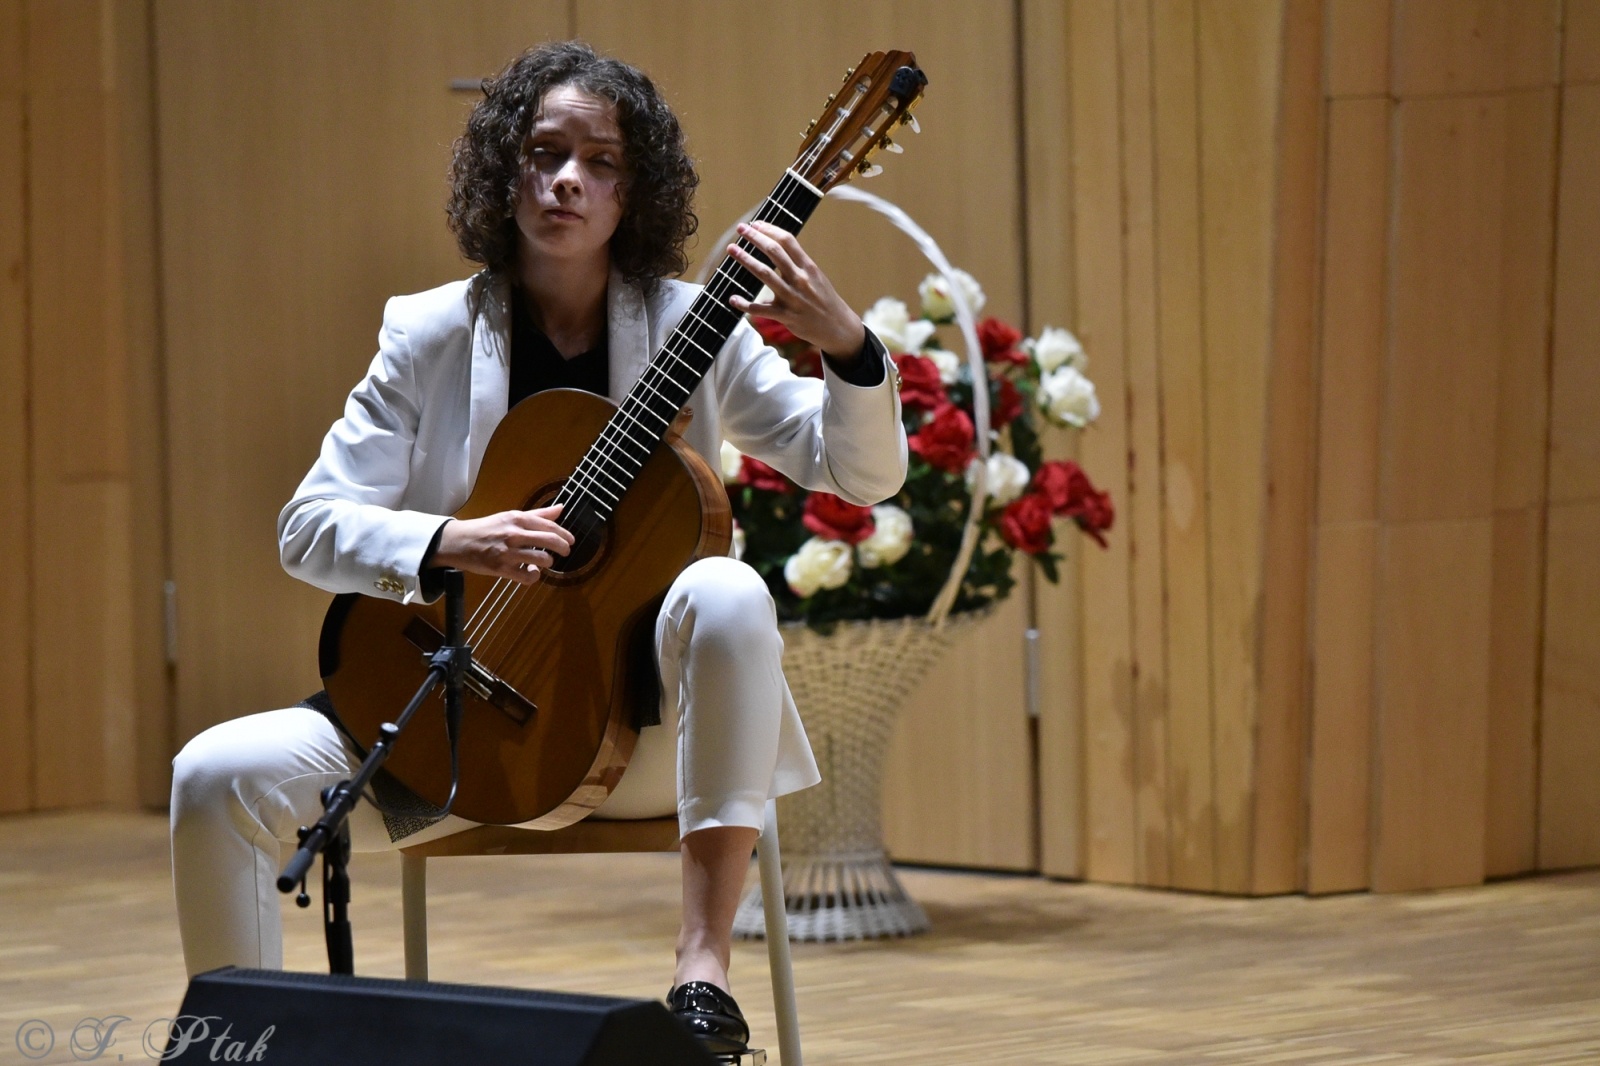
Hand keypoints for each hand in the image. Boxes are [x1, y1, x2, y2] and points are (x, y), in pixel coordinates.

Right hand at [429, 505, 574, 585]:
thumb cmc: (487, 528)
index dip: (565, 534)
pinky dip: (533, 576)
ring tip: (544, 562)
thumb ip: (537, 514)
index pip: (549, 526)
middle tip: (565, 552)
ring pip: (541, 559)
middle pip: (550, 541)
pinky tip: (530, 573)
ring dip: (547, 562)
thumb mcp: (510, 517)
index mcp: (517, 519)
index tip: (571, 541)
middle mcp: (514, 533)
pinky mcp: (501, 568)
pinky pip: (527, 576)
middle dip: (563, 548)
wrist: (459, 541)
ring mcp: (507, 552)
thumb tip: (561, 508)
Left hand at [726, 220, 866, 357]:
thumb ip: (798, 263)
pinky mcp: (786, 316)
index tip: (756, 223)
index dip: (769, 229)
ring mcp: (792, 298)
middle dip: (755, 237)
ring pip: (765, 274)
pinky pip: (760, 309)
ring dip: (745, 259)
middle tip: (740, 228)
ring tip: (732, 249)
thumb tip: (778, 246)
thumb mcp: (816, 276)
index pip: (787, 241)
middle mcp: (800, 279)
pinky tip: (733, 299)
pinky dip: (745, 304)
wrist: (838, 327)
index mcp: (808, 267)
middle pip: (774, 252)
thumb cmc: (824, 299)